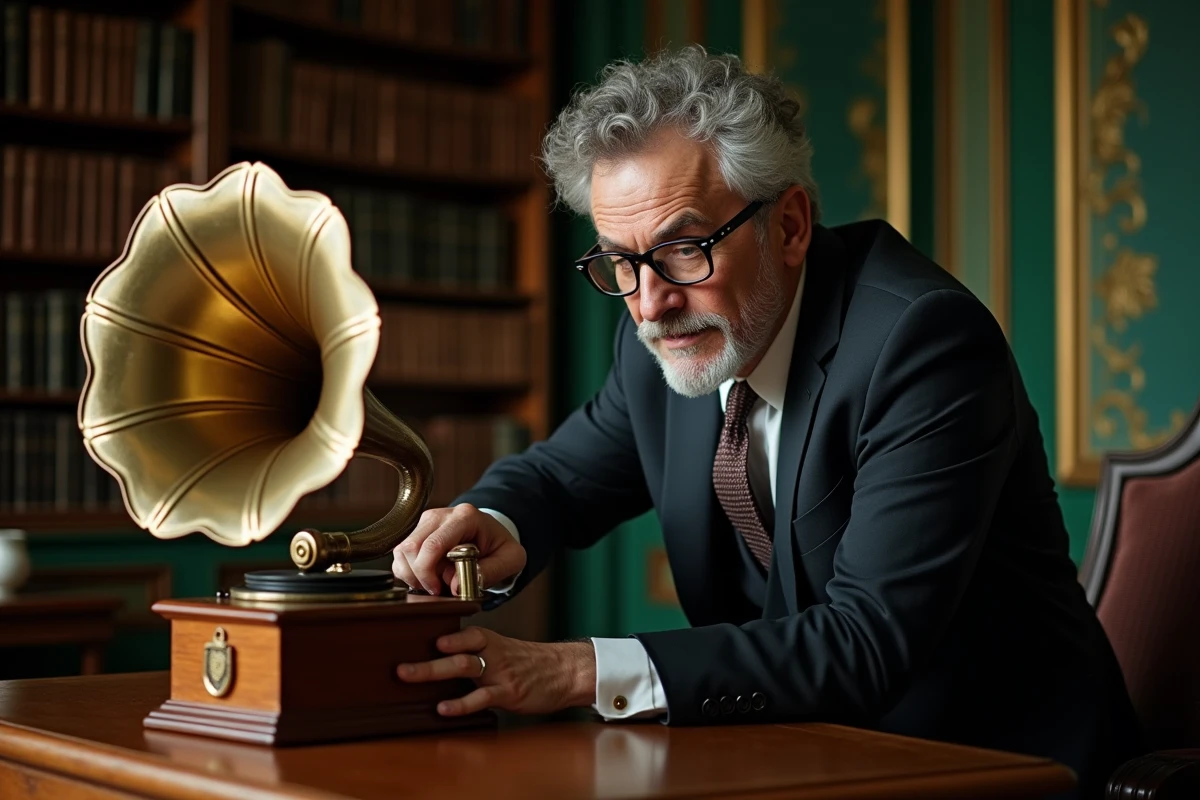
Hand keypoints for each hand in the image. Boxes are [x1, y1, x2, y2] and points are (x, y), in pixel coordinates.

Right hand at [391, 504, 525, 595]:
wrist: (493, 535)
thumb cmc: (501, 547)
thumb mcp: (511, 560)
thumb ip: (490, 572)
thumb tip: (457, 586)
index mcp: (466, 517)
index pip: (433, 544)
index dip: (429, 572)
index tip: (438, 589)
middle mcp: (442, 514)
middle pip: (411, 547)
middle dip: (419, 576)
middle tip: (437, 589)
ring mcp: (426, 521)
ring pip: (401, 551)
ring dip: (412, 574)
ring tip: (434, 583)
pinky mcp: (417, 530)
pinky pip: (400, 555)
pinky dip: (408, 571)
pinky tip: (427, 577)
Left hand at [396, 626, 596, 716]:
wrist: (566, 671)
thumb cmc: (532, 663)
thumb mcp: (505, 650)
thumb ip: (478, 653)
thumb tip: (443, 660)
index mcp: (491, 641)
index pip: (465, 633)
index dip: (441, 635)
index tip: (414, 636)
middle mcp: (494, 653)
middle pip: (457, 652)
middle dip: (426, 660)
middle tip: (399, 667)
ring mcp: (500, 673)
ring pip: (465, 668)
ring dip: (434, 672)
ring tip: (410, 677)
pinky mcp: (509, 693)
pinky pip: (482, 697)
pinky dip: (461, 703)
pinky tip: (444, 708)